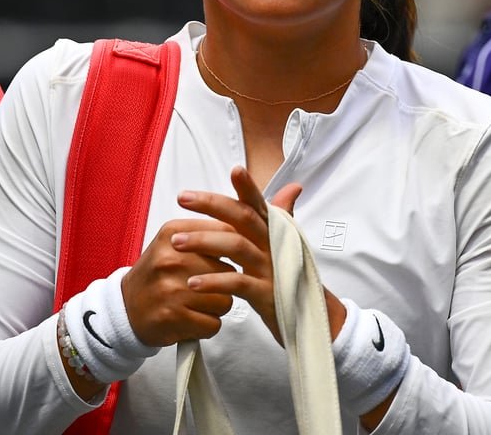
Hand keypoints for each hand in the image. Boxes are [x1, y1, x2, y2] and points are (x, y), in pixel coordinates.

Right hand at [121, 217, 237, 346]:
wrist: (125, 309)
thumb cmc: (156, 275)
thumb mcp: (172, 242)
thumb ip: (204, 233)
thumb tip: (244, 229)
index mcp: (172, 234)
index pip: (225, 233)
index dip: (234, 249)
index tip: (228, 258)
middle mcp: (171, 259)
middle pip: (228, 271)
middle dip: (224, 283)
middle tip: (206, 287)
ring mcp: (172, 289)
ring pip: (225, 300)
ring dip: (217, 306)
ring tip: (198, 304)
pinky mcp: (173, 317)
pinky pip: (213, 323)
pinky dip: (207, 325)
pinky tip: (192, 319)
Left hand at [171, 166, 309, 343]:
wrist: (314, 321)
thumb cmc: (292, 279)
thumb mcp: (286, 246)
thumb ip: (282, 216)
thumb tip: (293, 186)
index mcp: (275, 233)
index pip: (259, 204)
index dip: (248, 187)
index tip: (234, 169)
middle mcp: (274, 246)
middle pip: (243, 218)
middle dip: (211, 204)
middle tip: (182, 197)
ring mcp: (271, 269)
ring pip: (236, 247)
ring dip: (203, 241)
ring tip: (176, 242)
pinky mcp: (266, 295)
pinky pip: (237, 284)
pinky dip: (213, 282)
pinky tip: (191, 283)